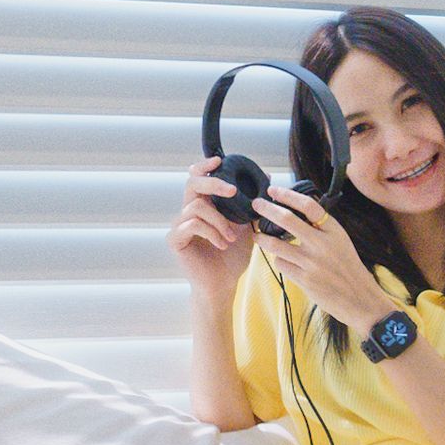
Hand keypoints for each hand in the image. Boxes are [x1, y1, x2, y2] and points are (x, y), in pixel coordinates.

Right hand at [168, 156, 253, 302]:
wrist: (223, 284)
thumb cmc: (233, 257)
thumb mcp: (247, 226)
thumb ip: (251, 204)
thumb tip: (268, 179)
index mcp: (204, 206)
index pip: (199, 178)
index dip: (205, 166)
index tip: (219, 160)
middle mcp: (188, 212)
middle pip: (192, 184)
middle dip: (213, 183)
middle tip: (232, 191)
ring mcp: (179, 225)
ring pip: (197, 206)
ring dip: (219, 220)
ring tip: (231, 237)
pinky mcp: (175, 240)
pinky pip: (192, 224)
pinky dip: (211, 232)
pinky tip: (222, 244)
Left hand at [250, 186, 394, 333]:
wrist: (359, 298)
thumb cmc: (348, 268)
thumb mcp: (340, 242)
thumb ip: (321, 228)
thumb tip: (295, 212)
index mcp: (334, 231)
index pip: (308, 205)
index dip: (288, 195)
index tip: (273, 190)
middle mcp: (322, 244)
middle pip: (286, 219)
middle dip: (267, 209)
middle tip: (256, 204)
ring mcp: (311, 262)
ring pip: (276, 244)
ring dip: (262, 238)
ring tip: (257, 236)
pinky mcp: (304, 279)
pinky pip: (281, 264)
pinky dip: (279, 261)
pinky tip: (283, 261)